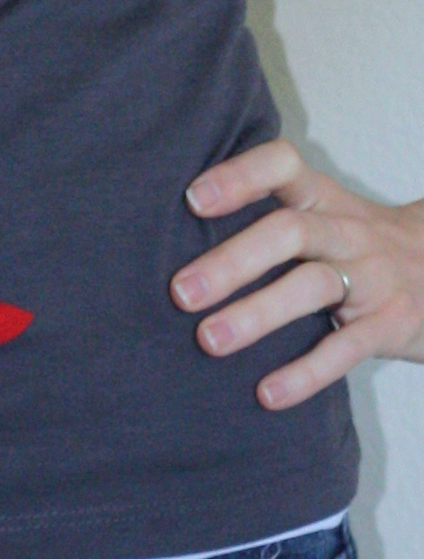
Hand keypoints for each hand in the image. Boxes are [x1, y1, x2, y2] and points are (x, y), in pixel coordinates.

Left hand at [171, 139, 423, 409]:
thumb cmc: (355, 242)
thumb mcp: (324, 212)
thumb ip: (267, 211)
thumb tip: (167, 228)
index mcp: (322, 196)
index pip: (283, 164)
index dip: (239, 176)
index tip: (191, 199)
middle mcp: (346, 228)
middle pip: (289, 231)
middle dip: (232, 260)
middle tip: (180, 292)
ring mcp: (372, 275)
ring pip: (312, 286)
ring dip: (257, 314)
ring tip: (208, 340)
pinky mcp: (390, 325)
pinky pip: (346, 349)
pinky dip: (305, 373)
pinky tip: (266, 394)